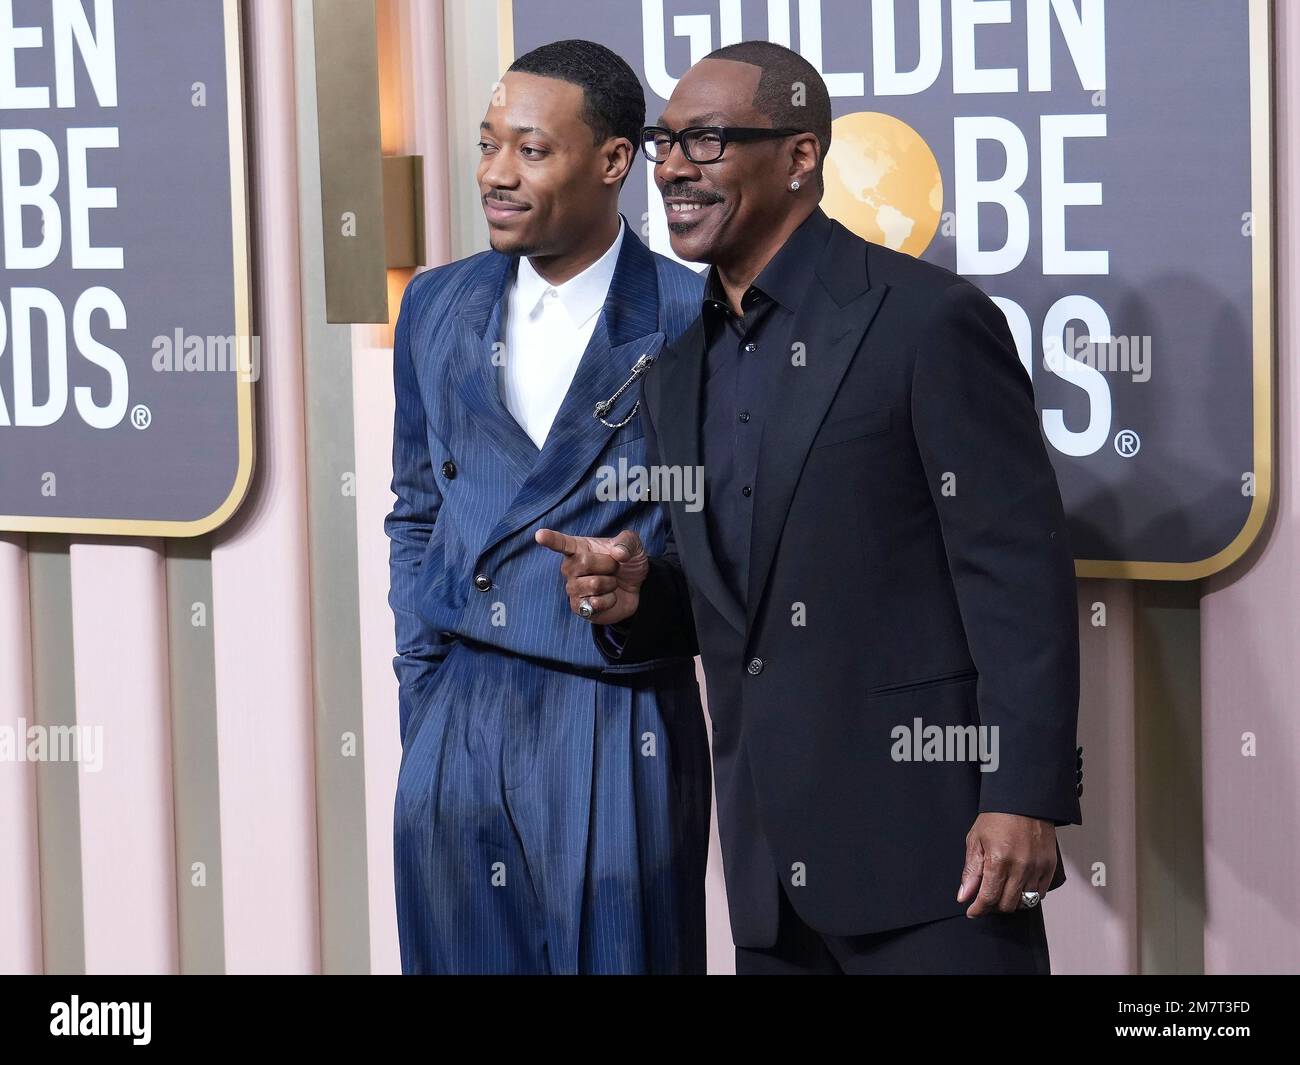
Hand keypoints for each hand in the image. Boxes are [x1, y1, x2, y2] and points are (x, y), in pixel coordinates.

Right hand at [534, 528, 648, 625]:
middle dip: (608, 564)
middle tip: (614, 567)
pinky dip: (609, 600)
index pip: (562, 543)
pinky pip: (594, 603)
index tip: (539, 535)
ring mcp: (573, 588)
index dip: (551, 539)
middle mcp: (571, 568)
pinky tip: (609, 598)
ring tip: (611, 582)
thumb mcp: (633, 547)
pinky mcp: (578, 607)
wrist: (636, 588)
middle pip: (583, 563)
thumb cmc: (627, 563)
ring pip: (593, 584)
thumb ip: (627, 543)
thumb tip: (618, 553)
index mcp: (579, 548)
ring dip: (610, 583)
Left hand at [957, 812, 1056, 916]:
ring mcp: (1037, 868)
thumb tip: (964, 896)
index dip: (978, 909)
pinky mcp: (1049, 867)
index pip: (988, 897)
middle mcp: (1020, 867)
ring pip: (1024, 902)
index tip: (972, 912)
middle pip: (1007, 905)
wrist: (1024, 801)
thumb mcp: (976, 840)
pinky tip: (1017, 886)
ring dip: (1010, 902)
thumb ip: (971, 871)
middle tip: (985, 900)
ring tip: (1001, 892)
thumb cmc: (997, 817)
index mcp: (998, 860)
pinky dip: (1028, 896)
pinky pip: (1040, 894)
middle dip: (993, 907)